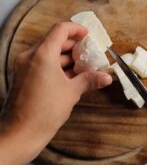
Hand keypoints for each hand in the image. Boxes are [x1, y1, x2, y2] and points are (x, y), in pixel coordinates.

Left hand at [0, 22, 111, 164]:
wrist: (21, 134)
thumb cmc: (45, 111)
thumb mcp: (71, 93)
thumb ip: (90, 80)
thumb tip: (107, 77)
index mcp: (42, 54)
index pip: (60, 30)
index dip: (76, 30)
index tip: (87, 36)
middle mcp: (30, 56)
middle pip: (54, 40)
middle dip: (73, 46)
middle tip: (88, 53)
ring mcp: (24, 66)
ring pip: (48, 53)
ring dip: (65, 57)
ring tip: (82, 66)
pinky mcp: (23, 76)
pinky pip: (41, 63)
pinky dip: (55, 66)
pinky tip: (70, 75)